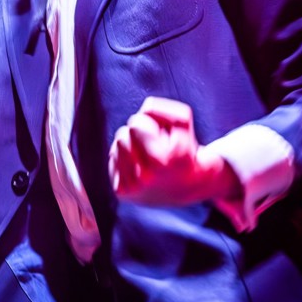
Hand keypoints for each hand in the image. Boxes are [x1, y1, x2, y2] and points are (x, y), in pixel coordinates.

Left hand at [108, 97, 238, 206]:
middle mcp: (144, 177)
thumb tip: (144, 108)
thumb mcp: (184, 124)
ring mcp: (131, 187)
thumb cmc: (185, 149)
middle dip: (136, 135)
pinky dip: (123, 160)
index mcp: (160, 161)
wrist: (189, 187)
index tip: (160, 133)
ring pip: (116, 147)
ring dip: (129, 146)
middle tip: (153, 145)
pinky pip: (112, 161)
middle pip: (122, 135)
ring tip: (146, 155)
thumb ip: (166, 109)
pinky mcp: (122, 192)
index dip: (147, 123)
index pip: (135, 124)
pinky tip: (139, 167)